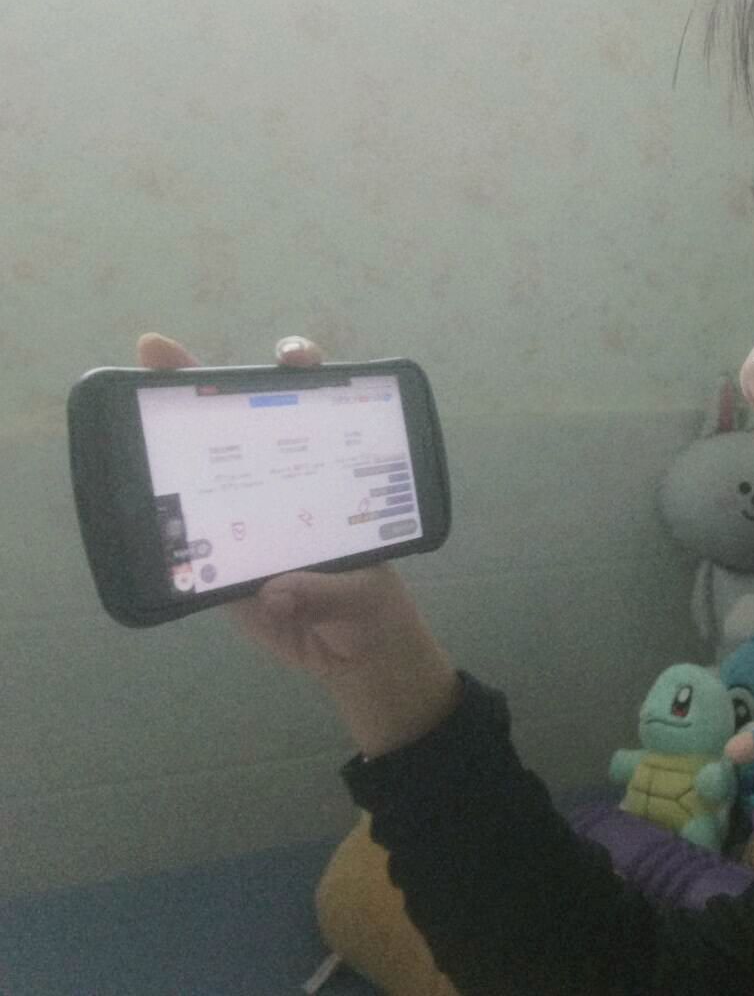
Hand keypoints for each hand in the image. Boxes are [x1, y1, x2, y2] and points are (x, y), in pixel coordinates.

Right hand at [136, 333, 459, 754]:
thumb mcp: (363, 598)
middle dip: (201, 383)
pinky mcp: (219, 563)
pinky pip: (182, 536)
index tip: (290, 357)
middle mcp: (283, 487)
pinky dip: (152, 518)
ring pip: (203, 470)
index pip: (316, 410)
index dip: (302, 372)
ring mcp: (246, 521)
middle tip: (161, 351)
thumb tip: (277, 591)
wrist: (354, 661)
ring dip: (164, 438)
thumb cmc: (372, 610)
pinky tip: (122, 495)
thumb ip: (328, 591)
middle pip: (241, 426)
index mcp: (329, 479)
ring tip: (126, 405)